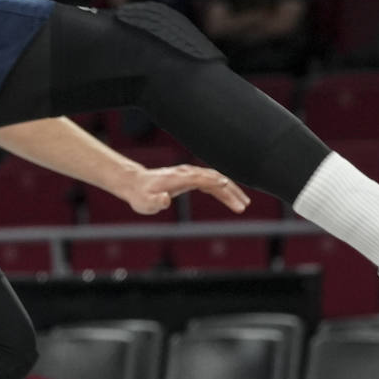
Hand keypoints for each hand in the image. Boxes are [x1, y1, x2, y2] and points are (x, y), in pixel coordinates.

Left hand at [121, 164, 249, 215]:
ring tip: (243, 203)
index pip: (204, 179)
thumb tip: (165, 199)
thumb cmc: (140, 195)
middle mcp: (186, 173)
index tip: (234, 197)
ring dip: (229, 189)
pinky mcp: (188, 178)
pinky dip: (221, 188)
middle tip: (243, 205)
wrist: (134, 183)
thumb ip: (155, 202)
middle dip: (230, 191)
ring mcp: (188, 174)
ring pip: (214, 178)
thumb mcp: (145, 203)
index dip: (220, 187)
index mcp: (179, 178)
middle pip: (214, 178)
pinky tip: (230, 197)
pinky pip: (209, 181)